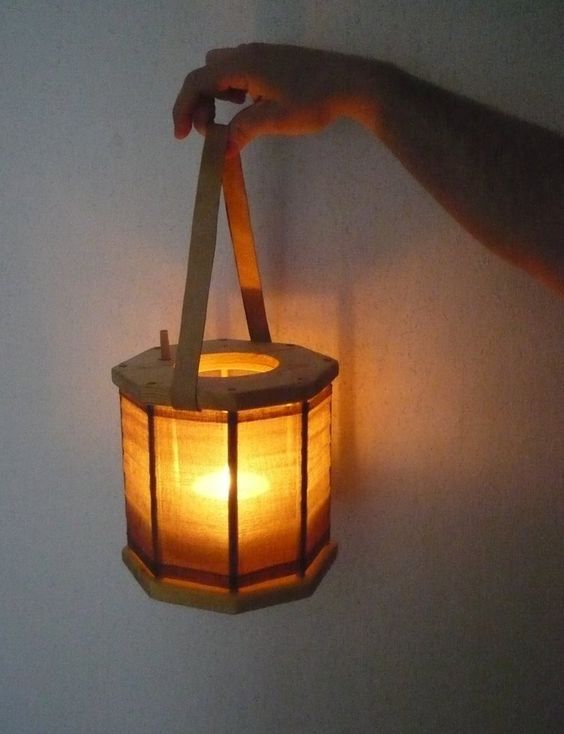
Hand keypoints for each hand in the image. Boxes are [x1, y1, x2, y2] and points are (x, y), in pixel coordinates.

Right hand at [173, 43, 370, 151]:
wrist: (352, 83)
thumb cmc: (314, 100)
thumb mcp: (276, 119)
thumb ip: (244, 130)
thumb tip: (221, 149)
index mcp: (243, 65)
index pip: (198, 81)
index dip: (184, 108)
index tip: (183, 136)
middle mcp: (248, 53)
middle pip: (206, 72)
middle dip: (199, 102)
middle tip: (209, 132)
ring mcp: (262, 54)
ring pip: (222, 69)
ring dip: (216, 95)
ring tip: (229, 120)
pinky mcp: (274, 61)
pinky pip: (240, 70)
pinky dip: (233, 89)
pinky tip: (249, 106)